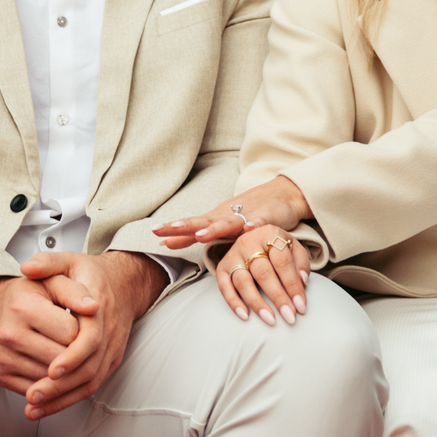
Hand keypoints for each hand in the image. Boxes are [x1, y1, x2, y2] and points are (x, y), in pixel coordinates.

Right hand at [0, 273, 92, 401]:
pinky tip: (50, 366)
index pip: (71, 332)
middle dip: (75, 352)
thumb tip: (94, 307)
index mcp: (23, 307)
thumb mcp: (52, 282)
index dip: (82, 329)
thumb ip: (75, 291)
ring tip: (64, 351)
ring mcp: (3, 358)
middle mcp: (9, 334)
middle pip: (62, 358)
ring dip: (64, 371)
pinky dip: (49, 383)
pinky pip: (38, 391)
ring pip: (51, 379)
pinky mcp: (1, 377)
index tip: (79, 323)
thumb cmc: (30, 294)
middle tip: (75, 341)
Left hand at [15, 250, 166, 419]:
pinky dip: (69, 398)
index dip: (72, 356)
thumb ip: (48, 262)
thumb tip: (26, 267)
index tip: (50, 370)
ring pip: (91, 381)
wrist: (123, 283)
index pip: (90, 338)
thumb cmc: (90, 274)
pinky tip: (46, 407)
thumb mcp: (69, 261)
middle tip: (34, 395)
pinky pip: (91, 385)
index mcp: (100, 306)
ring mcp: (112, 349)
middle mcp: (110, 331)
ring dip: (63, 397)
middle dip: (62, 385)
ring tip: (34, 407)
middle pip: (90, 367)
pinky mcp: (109, 361)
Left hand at [153, 175, 308, 249]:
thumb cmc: (248, 211)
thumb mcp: (218, 223)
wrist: (283, 193)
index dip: (173, 228)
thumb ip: (193, 235)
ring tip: (202, 235)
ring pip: (228, 223)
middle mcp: (227, 215)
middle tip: (168, 229)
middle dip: (186, 226)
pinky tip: (249, 229)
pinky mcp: (266, 218)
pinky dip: (254, 225)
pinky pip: (260, 223)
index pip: (190, 224)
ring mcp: (247, 215)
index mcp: (215, 218)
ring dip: (215, 228)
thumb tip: (165, 243)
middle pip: (203, 222)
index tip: (153, 232)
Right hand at [216, 226, 311, 326]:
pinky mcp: (222, 266)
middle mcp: (248, 242)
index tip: (300, 305)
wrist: (256, 237)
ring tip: (271, 319)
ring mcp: (233, 254)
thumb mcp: (293, 247)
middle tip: (289, 316)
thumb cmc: (278, 247)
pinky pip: (224, 286)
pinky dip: (233, 302)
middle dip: (278, 297)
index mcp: (270, 233)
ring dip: (257, 303)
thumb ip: (301, 262)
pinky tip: (245, 316)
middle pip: (263, 273)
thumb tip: (302, 281)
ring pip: (243, 281)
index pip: (283, 262)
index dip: (293, 285)